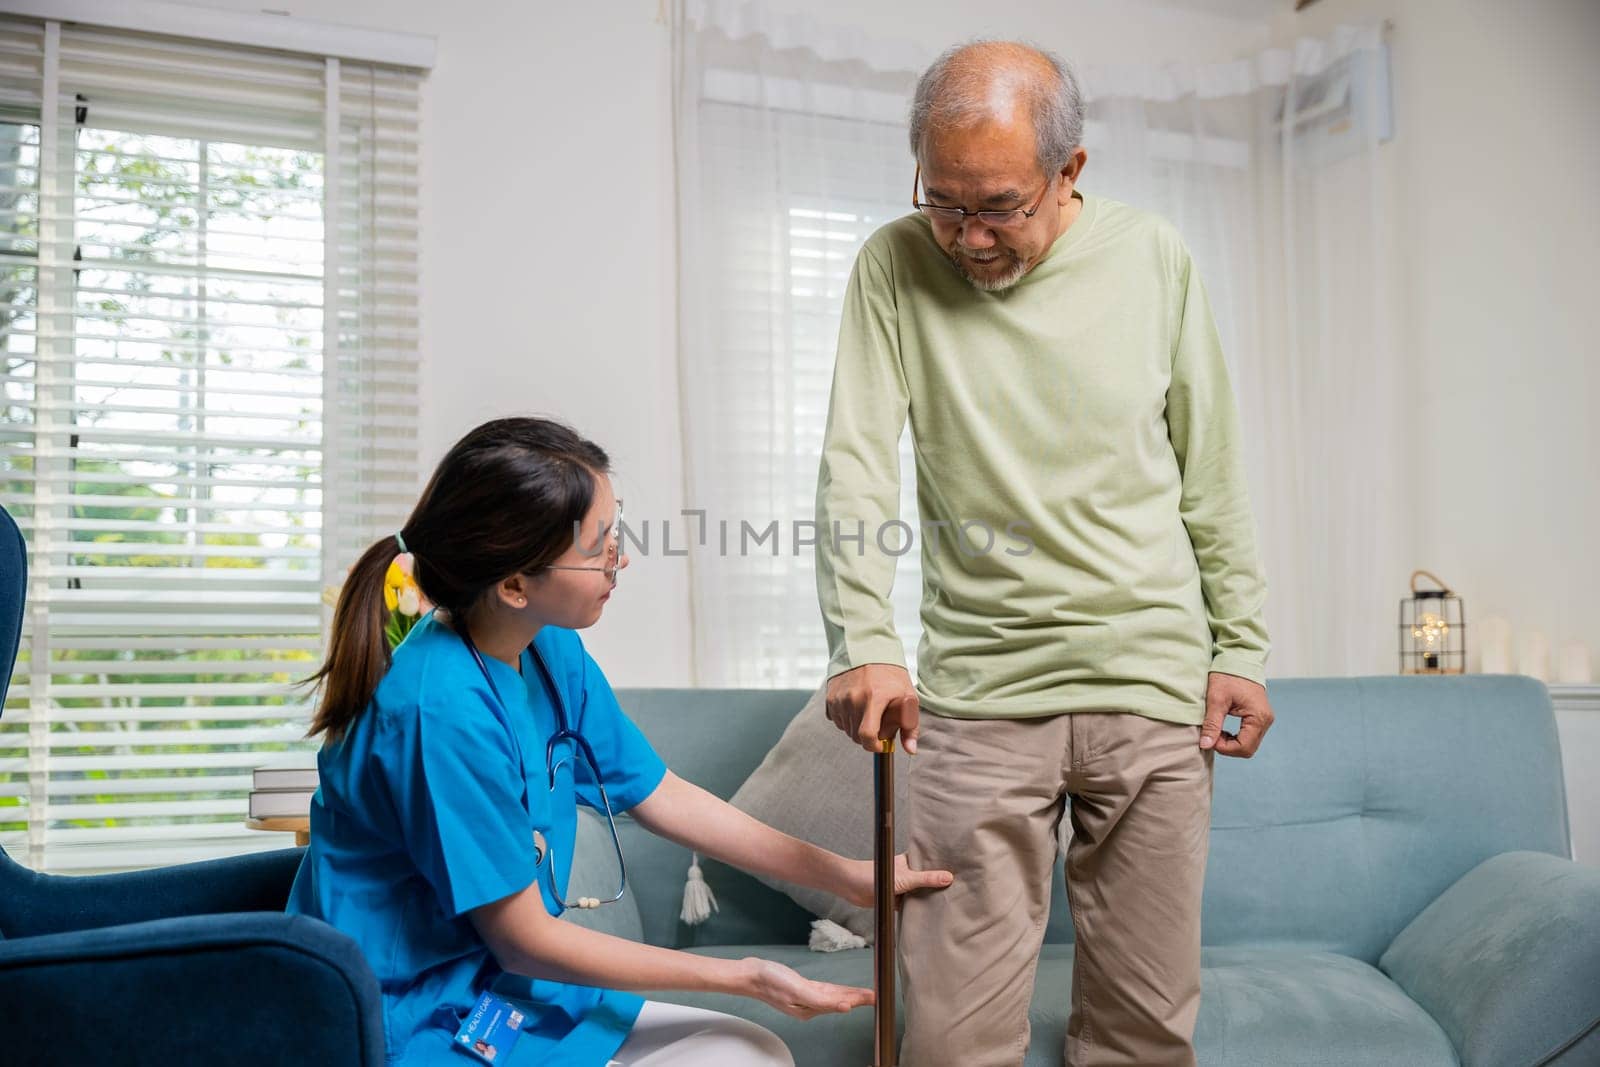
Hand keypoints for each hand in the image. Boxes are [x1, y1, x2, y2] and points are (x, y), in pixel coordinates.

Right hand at [741, 957, 874, 1019]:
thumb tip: (844, 1006)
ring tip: (865, 994)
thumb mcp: (798, 989)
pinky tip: (842, 991)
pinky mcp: (801, 989)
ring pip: (834, 996)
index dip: (858, 1000)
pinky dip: (836, 990)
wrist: (750, 974)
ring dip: (850, 994)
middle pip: (839, 1001)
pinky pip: (824, 991)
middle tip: (876, 995)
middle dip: (858, 998)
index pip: (840, 1004)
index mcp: (810, 1009)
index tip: (874, 997)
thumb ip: (821, 1000)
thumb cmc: (770, 981)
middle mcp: (809, 1006)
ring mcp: (805, 998)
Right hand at [825, 663, 920, 753]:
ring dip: (856, 727)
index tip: (880, 744)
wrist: (868, 648)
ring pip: (845, 728)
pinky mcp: (830, 696)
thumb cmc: (891, 674)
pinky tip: (855, 706)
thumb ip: (910, 725)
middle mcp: (853, 698)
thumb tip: (910, 749)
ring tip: (867, 712)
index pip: (866, 735)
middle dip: (867, 736)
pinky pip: (836, 719)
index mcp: (874, 698)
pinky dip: (845, 718)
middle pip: (855, 735)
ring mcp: (839, 697)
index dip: (873, 746)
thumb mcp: (907, 696)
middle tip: (878, 723)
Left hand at [839, 853, 953, 909]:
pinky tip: (931, 915)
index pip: (930, 862)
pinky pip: (911, 905)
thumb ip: (926, 879)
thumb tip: (948, 878)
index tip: (961, 868)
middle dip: (938, 885)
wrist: (851, 887)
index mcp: (910, 861)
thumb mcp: (905, 878)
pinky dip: (918, 909)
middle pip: (927, 880)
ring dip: (928, 898)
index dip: (943, 866)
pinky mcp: (896, 899)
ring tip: (950, 902)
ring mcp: (902, 886)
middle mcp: (907, 873)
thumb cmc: (874, 875)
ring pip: (920, 893)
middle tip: (960, 889)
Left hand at [1200, 672, 1273, 756]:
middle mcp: (1266, 720)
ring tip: (1216, 730)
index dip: (1224, 748)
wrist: (1238, 658)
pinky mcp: (1259, 717)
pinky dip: (1234, 737)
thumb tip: (1205, 745)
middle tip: (1211, 735)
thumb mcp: (1216, 699)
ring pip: (1248, 744)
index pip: (1244, 747)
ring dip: (1230, 743)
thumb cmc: (1228, 675)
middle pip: (1247, 749)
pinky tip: (1222, 729)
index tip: (1209, 738)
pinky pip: (1248, 736)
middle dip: (1227, 747)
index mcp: (1259, 717)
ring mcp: (1264, 719)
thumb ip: (1212, 723)